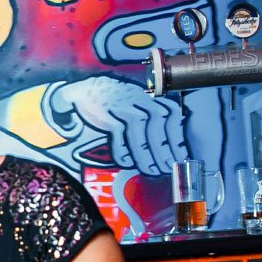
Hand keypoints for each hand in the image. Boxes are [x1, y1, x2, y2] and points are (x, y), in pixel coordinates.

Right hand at [49, 76, 187, 175]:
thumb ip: (147, 116)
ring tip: (150, 170)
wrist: (81, 91)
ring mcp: (120, 104)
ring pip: (139, 129)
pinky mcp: (104, 112)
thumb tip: (163, 144)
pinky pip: (117, 133)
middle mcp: (137, 97)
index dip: (177, 135)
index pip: (170, 112)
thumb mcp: (133, 103)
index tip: (180, 155)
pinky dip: (123, 150)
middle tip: (167, 167)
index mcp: (147, 96)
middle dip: (164, 147)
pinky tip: (127, 163)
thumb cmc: (111, 102)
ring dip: (146, 152)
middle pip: (157, 121)